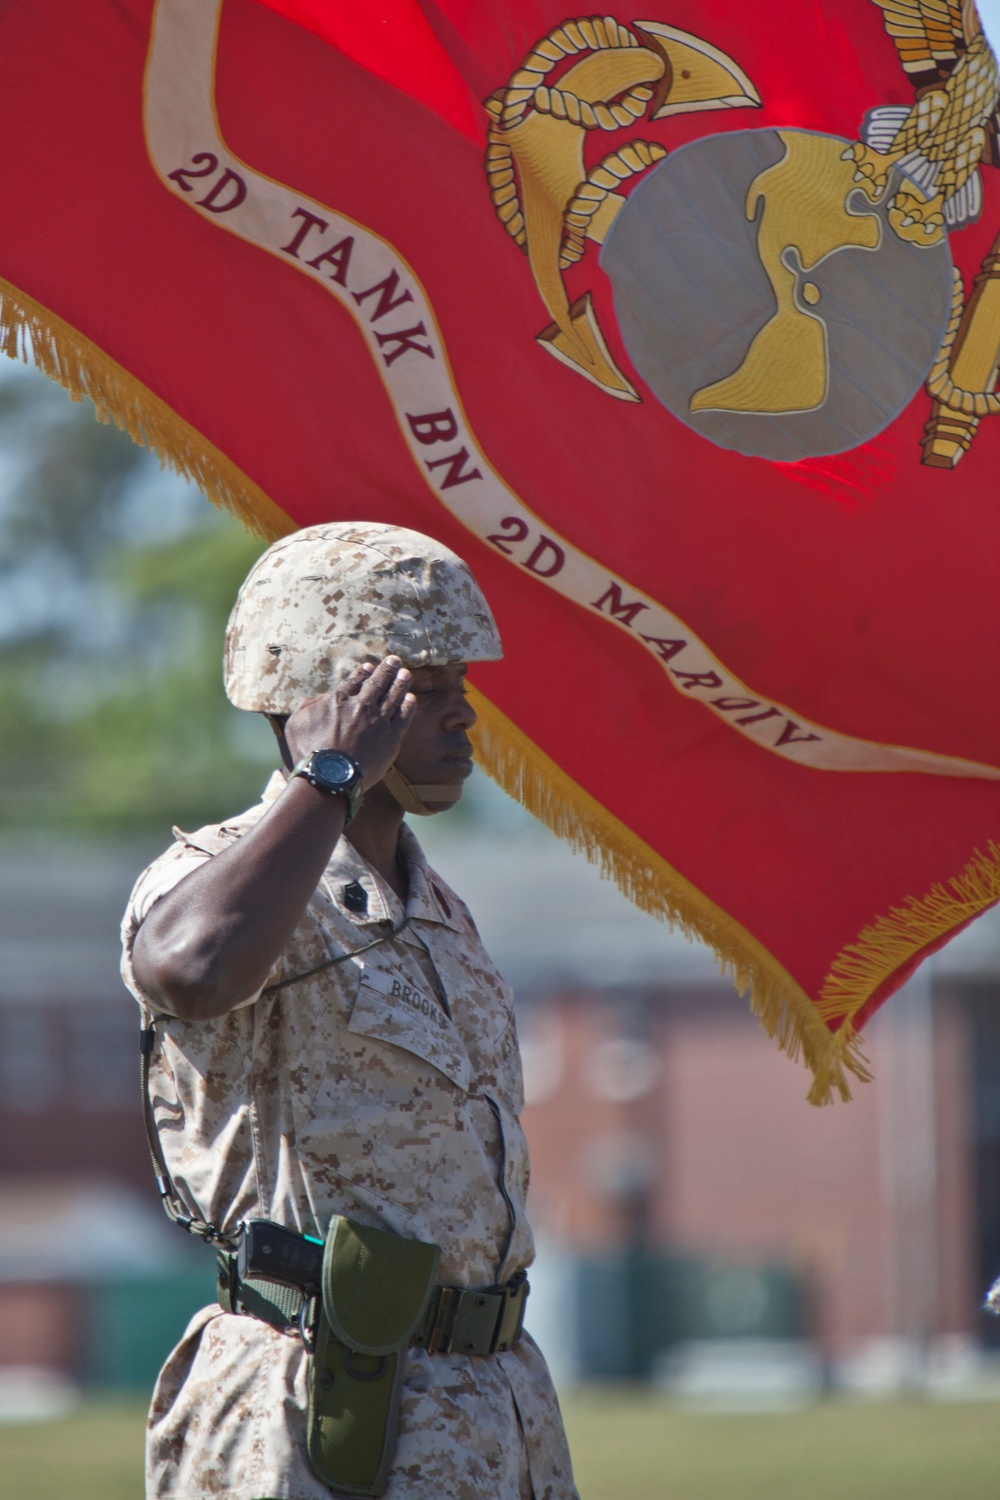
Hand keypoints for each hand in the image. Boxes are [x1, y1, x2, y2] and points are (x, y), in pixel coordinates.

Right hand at [284, 657, 415, 788]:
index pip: (354, 682)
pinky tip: (411, 699)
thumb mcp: (296, 723)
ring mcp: (378, 722)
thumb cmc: (308, 753)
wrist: (329, 776)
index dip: (363, 673)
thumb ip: (308, 705)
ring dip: (400, 684)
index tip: (369, 667)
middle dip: (387, 670)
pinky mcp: (391, 739)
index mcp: (338, 700)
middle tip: (395, 660)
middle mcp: (360, 707)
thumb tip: (321, 698)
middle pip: (377, 684)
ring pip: (393, 697)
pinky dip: (408, 707)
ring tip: (406, 674)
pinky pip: (403, 718)